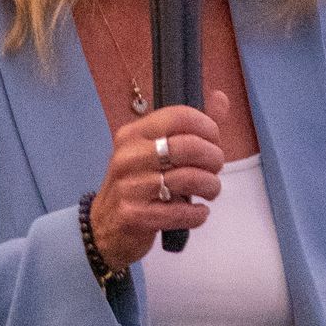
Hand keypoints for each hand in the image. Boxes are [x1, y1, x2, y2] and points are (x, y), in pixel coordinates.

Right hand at [89, 91, 227, 270]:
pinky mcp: (135, 216)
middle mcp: (128, 156)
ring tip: (210, 191)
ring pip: (188, 178)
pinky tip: (199, 212)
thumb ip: (191, 127)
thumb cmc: (138, 185)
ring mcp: (129, 187)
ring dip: (210, 186)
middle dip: (213, 158)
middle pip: (188, 147)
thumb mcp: (156, 151)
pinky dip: (198, 214)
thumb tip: (221, 98)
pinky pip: (180, 212)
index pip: (179, 116)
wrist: (104, 227)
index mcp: (133, 134)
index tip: (214, 141)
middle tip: (215, 169)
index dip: (207, 127)